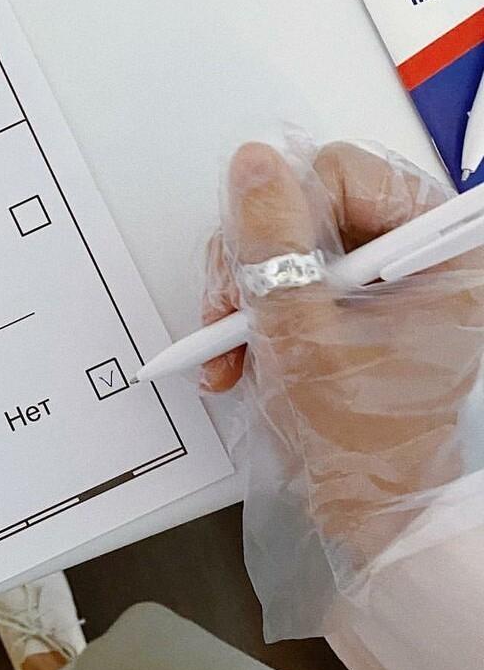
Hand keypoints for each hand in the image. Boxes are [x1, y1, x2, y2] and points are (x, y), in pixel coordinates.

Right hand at [201, 142, 483, 562]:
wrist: (363, 501)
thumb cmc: (360, 436)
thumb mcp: (300, 332)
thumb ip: (271, 243)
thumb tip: (253, 168)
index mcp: (437, 250)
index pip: (347, 173)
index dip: (287, 215)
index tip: (261, 268)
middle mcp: (412, 254)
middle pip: (307, 203)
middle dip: (253, 259)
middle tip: (234, 306)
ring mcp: (378, 277)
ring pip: (284, 236)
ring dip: (242, 289)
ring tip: (231, 338)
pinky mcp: (346, 297)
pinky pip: (282, 270)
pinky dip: (251, 307)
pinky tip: (240, 347)